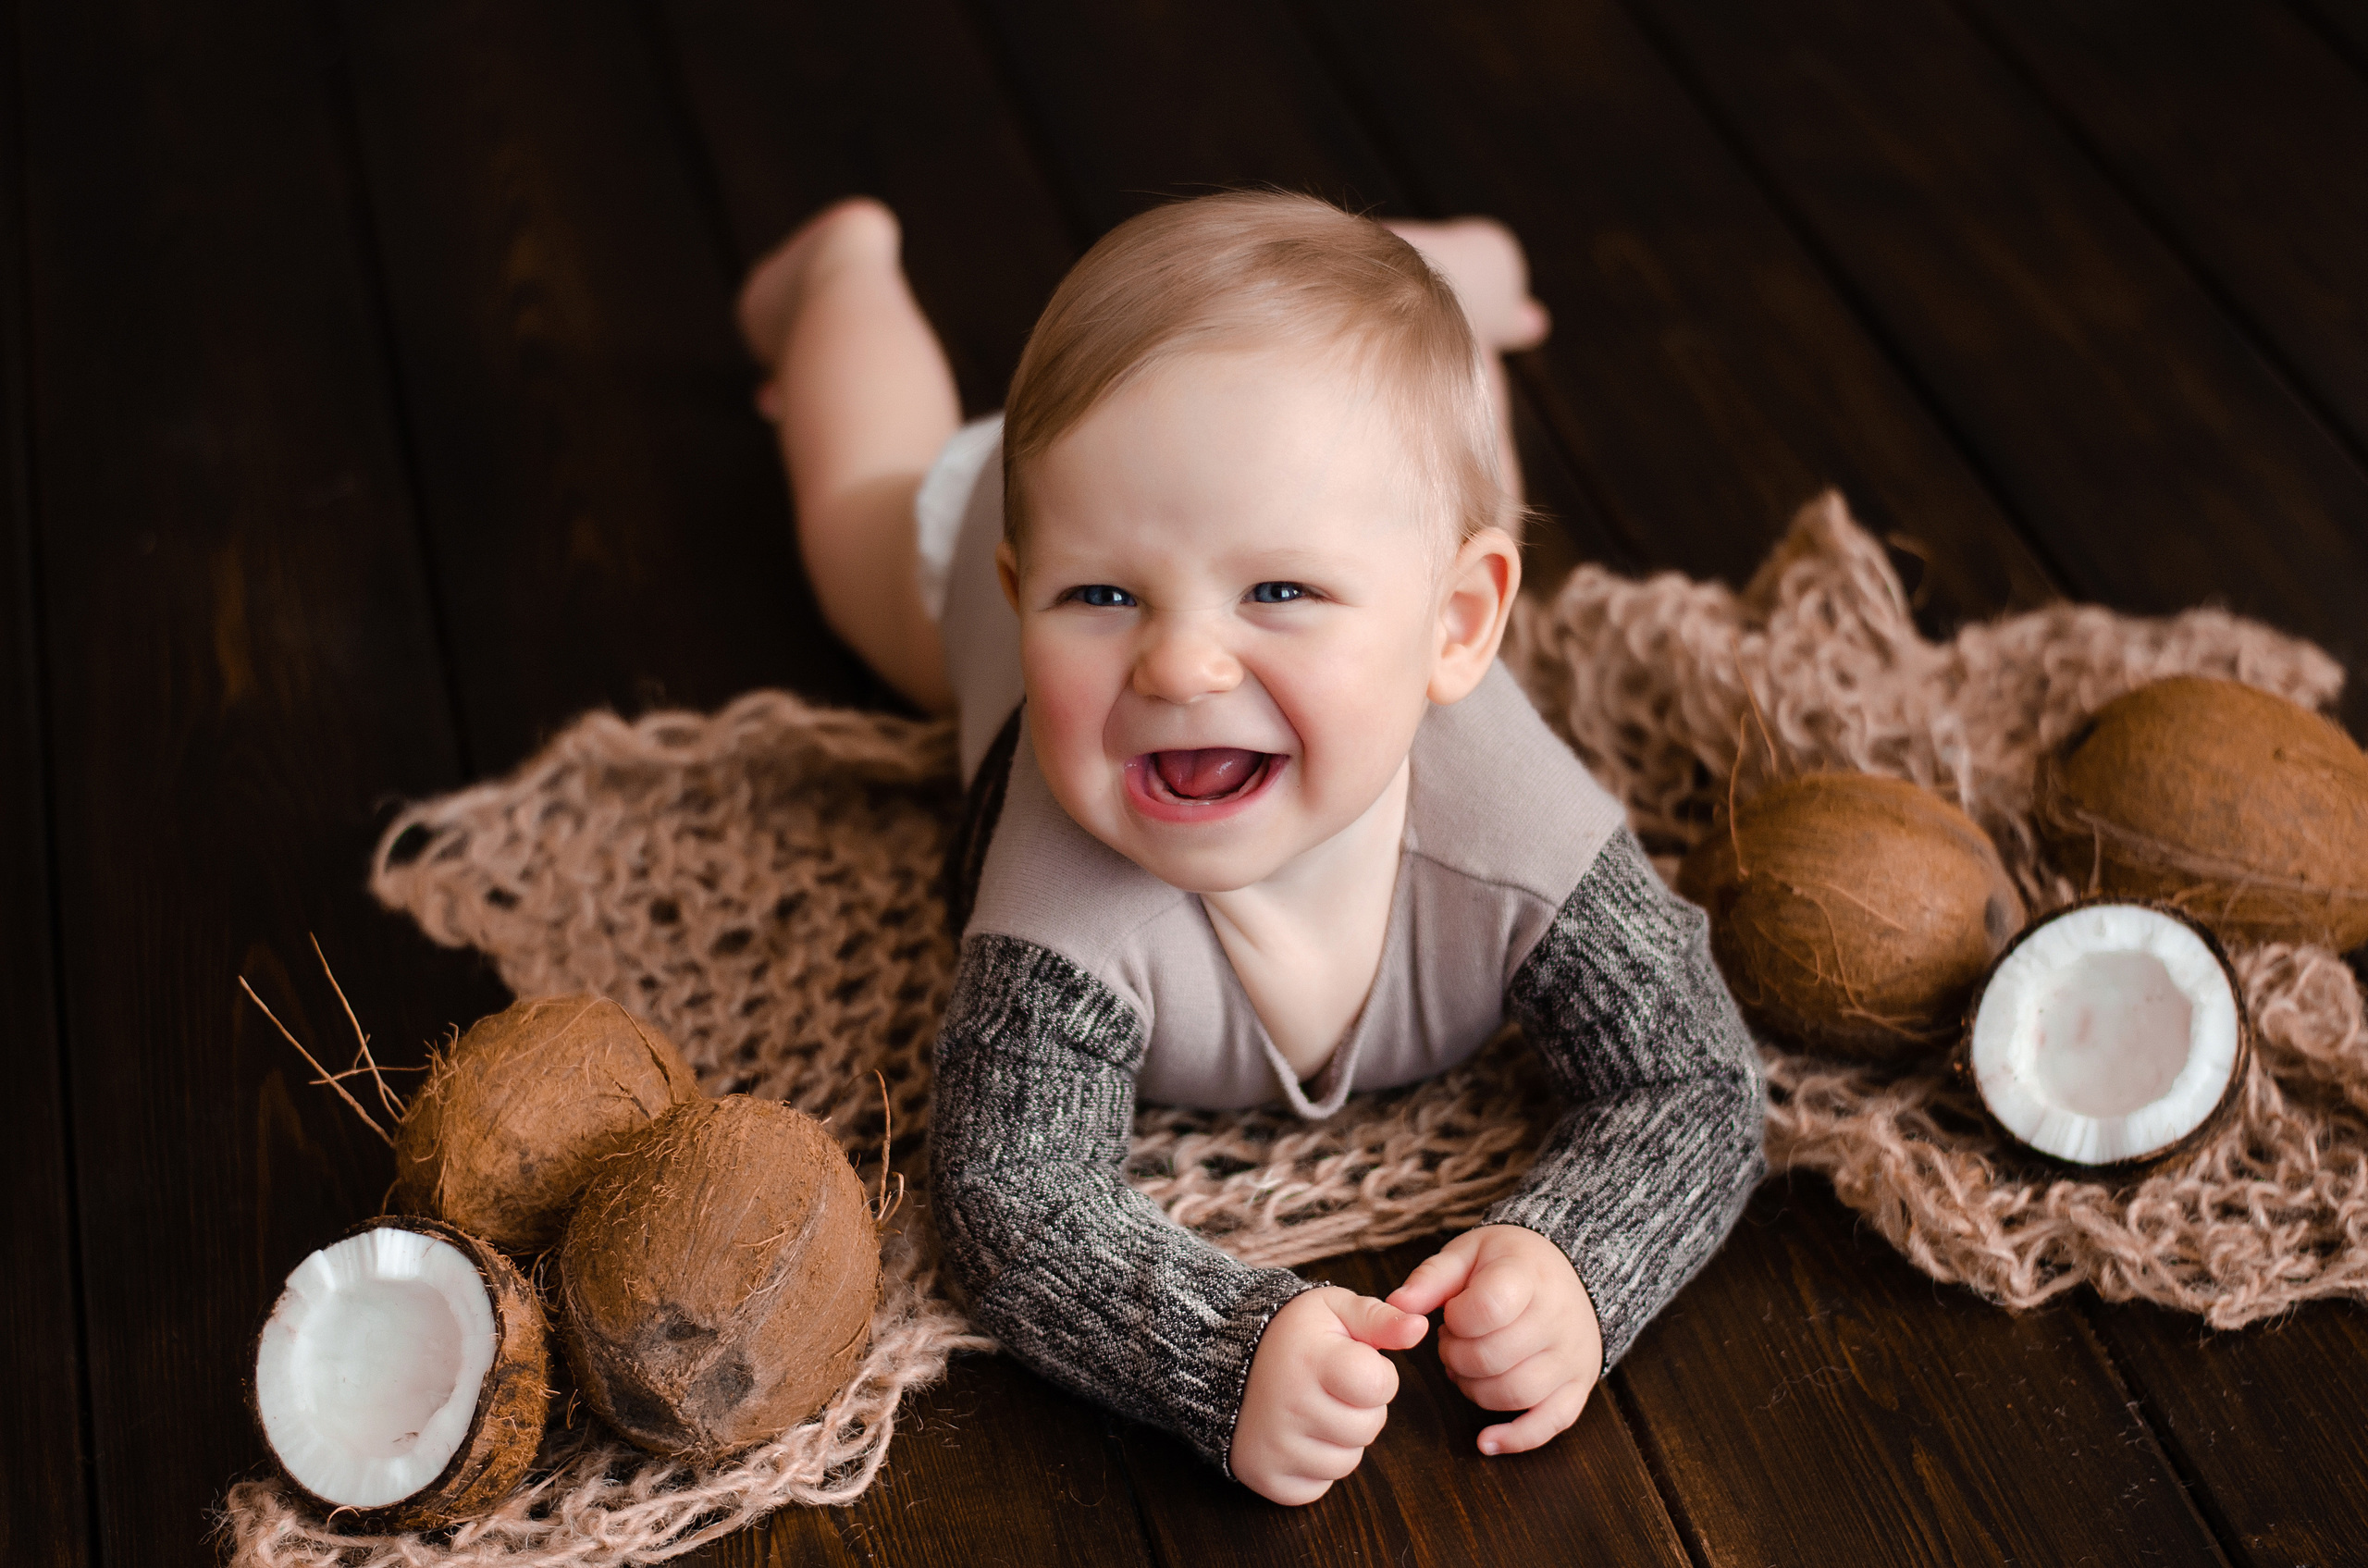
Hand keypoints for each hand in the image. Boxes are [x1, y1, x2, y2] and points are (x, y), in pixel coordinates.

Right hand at [1230, 1287, 1427, 1504]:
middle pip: (1368, 1428)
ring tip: (1315, 1408)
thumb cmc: (1289, 1333)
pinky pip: (1319, 1486)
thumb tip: (1420, 1329)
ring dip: (1341, 1439)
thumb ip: (1380, 1319)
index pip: (1379, 1386)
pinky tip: (1299, 1435)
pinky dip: (1316, 1465)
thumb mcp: (1333, 1309)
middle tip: (1333, 1387)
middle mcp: (1289, 1406)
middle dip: (1362, 1407)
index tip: (1355, 1363)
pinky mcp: (1265, 1476)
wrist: (1221, 1357)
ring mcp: (1275, 1445)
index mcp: (1311, 1360)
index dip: (1378, 1375)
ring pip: (1347, 1462)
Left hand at [1387, 1224, 1601, 1455]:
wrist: (1569, 1272)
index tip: (1453, 1314)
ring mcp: (1572, 1356)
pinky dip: (1516, 1438)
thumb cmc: (1510, 1262)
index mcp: (1529, 1276)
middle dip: (1456, 1357)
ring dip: (1474, 1390)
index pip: (1488, 1309)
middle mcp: (1558, 1318)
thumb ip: (1431, 1279)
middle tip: (1450, 1343)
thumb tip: (1396, 1305)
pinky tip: (1486, 1440)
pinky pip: (1551, 1423)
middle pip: (1494, 1358)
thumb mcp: (1468, 1253)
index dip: (1457, 1320)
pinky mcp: (1579, 1385)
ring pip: (1515, 1394)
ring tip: (1465, 1368)